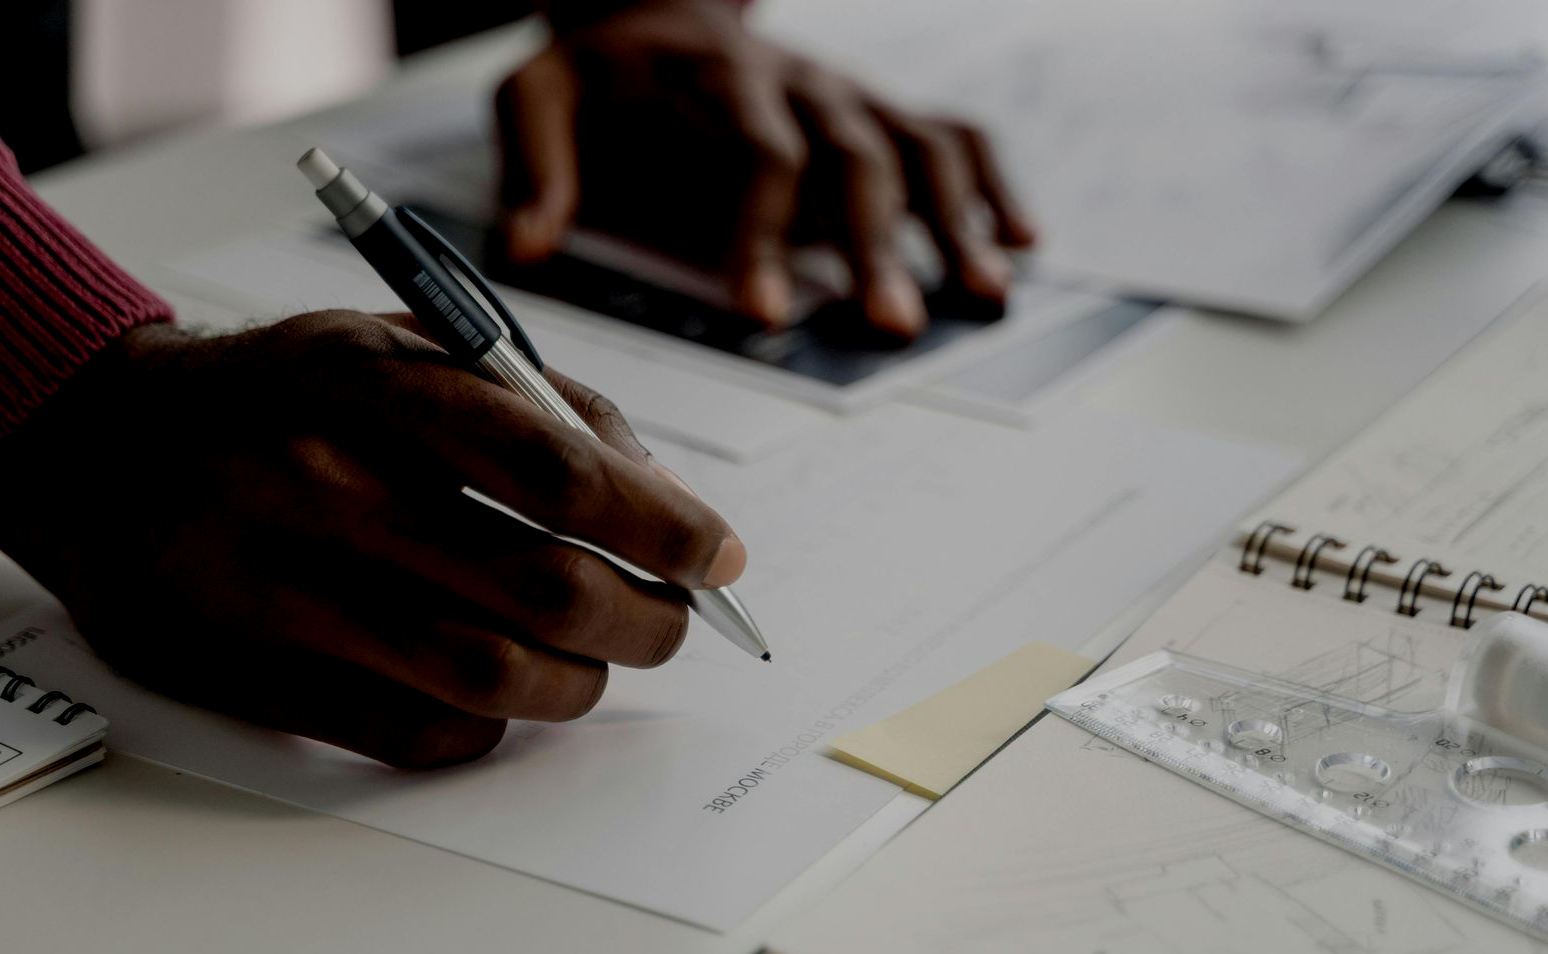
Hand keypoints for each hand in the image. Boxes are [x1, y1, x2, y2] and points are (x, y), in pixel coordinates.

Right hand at [0, 313, 747, 767]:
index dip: (661, 523)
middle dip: (645, 619)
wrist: (89, 447)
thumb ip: (529, 404)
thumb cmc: (278, 396)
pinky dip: (489, 731)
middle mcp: (319, 486)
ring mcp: (280, 593)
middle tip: (671, 621)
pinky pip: (417, 738)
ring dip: (578, 684)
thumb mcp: (390, 346)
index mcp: (366, 384)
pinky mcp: (253, 680)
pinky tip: (497, 699)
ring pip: (490, 678)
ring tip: (593, 663)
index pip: (553, 466)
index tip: (715, 555)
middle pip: (542, 587)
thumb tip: (661, 501)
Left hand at [495, 0, 1035, 340]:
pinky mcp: (877, 109)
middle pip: (856, 159)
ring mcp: (849, 94)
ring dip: (957, 223)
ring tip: (981, 298)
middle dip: (879, 245)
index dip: (764, 234)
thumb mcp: (539, 95)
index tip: (762, 313)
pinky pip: (955, 135)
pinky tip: (1023, 243)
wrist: (655, 2)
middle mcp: (800, 83)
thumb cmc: (602, 69)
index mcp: (719, 82)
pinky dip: (994, 185)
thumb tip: (525, 250)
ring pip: (920, 147)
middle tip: (891, 327)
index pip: (757, 156)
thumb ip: (534, 167)